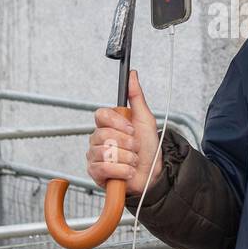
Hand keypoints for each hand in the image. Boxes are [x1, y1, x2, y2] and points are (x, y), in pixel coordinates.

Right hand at [86, 70, 161, 192]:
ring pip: (106, 152)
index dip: (117, 122)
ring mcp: (95, 155)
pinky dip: (122, 170)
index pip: (101, 115)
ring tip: (133, 161)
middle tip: (136, 148)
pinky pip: (103, 168)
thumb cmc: (148, 148)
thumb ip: (136, 96)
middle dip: (127, 144)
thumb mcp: (145, 119)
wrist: (153, 174)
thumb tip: (132, 74)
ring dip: (127, 158)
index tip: (132, 129)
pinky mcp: (95, 172)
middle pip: (104, 135)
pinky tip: (128, 171)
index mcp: (108, 124)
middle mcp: (98, 138)